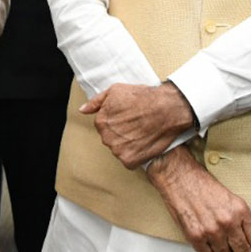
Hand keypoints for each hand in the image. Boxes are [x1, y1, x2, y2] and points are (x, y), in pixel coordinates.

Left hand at [79, 80, 196, 168]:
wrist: (167, 108)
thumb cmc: (143, 97)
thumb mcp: (115, 90)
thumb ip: (96, 102)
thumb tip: (83, 110)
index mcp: (101, 122)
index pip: (104, 126)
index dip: (118, 121)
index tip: (129, 117)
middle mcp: (106, 138)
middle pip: (111, 139)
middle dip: (122, 133)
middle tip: (137, 125)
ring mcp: (118, 150)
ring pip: (119, 150)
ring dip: (129, 145)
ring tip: (142, 133)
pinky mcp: (130, 161)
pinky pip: (129, 161)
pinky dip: (136, 156)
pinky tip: (144, 144)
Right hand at [147, 149, 250, 251]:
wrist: (179, 177)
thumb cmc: (202, 185)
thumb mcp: (231, 199)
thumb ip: (241, 219)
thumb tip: (247, 240)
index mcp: (240, 211)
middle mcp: (228, 222)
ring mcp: (212, 231)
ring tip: (218, 245)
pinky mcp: (195, 236)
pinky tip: (208, 247)